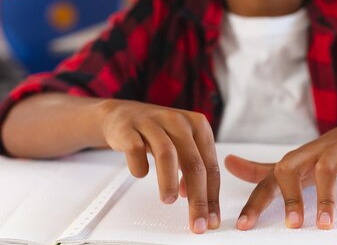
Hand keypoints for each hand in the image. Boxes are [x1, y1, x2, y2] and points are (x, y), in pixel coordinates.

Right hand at [100, 100, 219, 233]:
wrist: (124, 115)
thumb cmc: (158, 133)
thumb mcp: (182, 146)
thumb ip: (192, 169)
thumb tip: (196, 196)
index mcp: (198, 125)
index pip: (211, 165)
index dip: (212, 196)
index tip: (211, 219)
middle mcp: (178, 121)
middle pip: (194, 163)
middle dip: (198, 198)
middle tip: (196, 221)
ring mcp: (153, 123)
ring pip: (167, 153)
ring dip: (169, 182)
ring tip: (169, 200)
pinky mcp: (129, 128)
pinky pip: (135, 149)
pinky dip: (139, 167)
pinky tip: (141, 173)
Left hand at [224, 116, 336, 229]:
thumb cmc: (322, 154)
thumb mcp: (293, 163)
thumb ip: (261, 170)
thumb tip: (228, 163)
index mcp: (292, 162)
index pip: (268, 183)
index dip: (255, 204)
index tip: (244, 227)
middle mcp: (310, 154)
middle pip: (289, 168)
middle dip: (290, 196)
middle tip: (293, 225)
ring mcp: (335, 151)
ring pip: (325, 169)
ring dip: (326, 197)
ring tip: (325, 223)